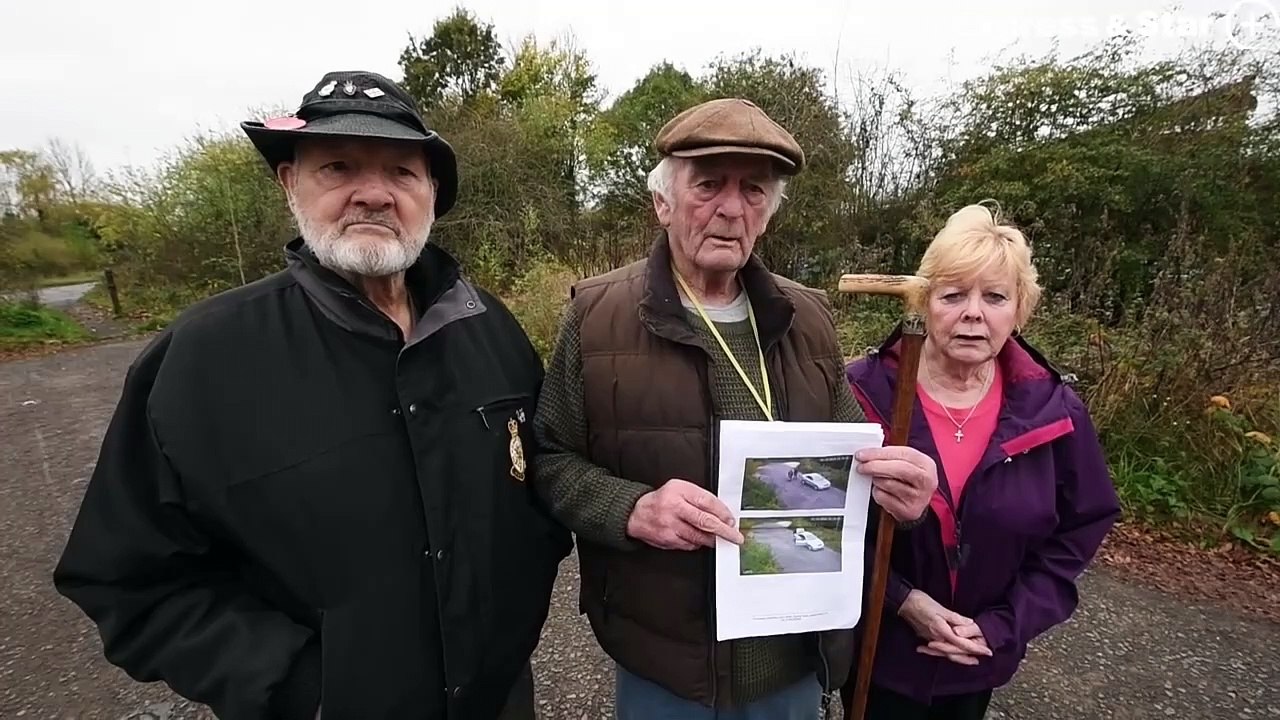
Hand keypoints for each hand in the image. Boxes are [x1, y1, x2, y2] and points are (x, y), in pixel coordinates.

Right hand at [626, 479, 744, 550]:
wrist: (636, 514)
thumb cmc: (662, 499)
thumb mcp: (679, 488)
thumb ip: (699, 497)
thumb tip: (720, 512)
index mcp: (679, 491)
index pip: (707, 502)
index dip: (722, 513)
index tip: (731, 520)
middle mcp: (674, 508)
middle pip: (704, 521)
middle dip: (723, 531)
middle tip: (735, 537)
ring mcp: (670, 526)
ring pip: (699, 536)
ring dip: (712, 539)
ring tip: (719, 538)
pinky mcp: (667, 540)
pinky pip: (689, 545)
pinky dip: (697, 543)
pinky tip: (699, 539)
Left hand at [856, 446, 937, 521]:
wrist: (916, 504)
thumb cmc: (908, 480)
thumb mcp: (906, 463)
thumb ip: (890, 456)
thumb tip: (867, 454)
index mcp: (927, 464)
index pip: (902, 454)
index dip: (880, 453)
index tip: (862, 454)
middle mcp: (926, 481)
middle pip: (898, 469)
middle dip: (875, 466)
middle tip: (861, 466)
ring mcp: (919, 497)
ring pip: (888, 483)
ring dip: (876, 480)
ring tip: (878, 480)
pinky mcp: (909, 511)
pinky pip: (884, 498)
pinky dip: (878, 493)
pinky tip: (883, 492)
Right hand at [899, 590, 991, 665]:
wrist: (903, 602)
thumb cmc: (921, 602)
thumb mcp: (940, 607)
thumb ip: (955, 618)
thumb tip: (970, 623)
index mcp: (941, 630)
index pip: (962, 644)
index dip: (975, 648)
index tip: (987, 651)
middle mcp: (936, 638)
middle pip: (955, 653)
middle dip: (970, 656)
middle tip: (983, 657)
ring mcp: (930, 639)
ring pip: (947, 653)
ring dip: (960, 657)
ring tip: (971, 660)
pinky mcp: (926, 637)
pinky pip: (939, 650)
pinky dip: (948, 654)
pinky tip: (950, 655)